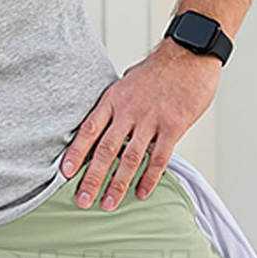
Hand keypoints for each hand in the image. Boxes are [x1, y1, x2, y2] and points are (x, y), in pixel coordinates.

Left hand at [62, 38, 221, 209]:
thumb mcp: (127, 82)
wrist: (190, 53)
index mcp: (114, 100)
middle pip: (106, 150)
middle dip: (93, 178)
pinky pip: (159, 158)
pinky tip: (141, 192)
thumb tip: (102, 127)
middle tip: (82, 200)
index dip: (77, 152)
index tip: (65, 173)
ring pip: (131, 158)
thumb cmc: (159, 70)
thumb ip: (115, 106)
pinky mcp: (174, 126)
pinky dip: (149, 177)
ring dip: (118, 184)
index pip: (89, 129)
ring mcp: (152, 119)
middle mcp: (129, 111)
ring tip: (108, 204)